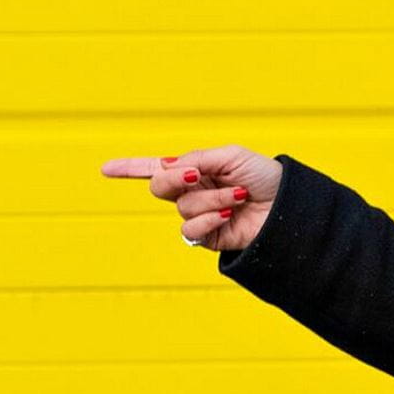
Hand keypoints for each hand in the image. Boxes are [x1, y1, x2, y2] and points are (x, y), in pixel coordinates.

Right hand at [100, 144, 282, 250]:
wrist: (287, 206)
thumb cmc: (264, 177)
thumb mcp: (229, 156)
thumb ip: (196, 160)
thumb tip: (168, 168)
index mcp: (196, 169)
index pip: (157, 168)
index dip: (130, 168)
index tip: (105, 168)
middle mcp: (193, 192)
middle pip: (160, 186)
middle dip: (174, 179)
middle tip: (196, 175)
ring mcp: (200, 214)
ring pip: (182, 207)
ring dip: (209, 199)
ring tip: (236, 197)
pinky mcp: (208, 237)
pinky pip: (190, 229)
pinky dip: (208, 220)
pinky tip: (227, 215)